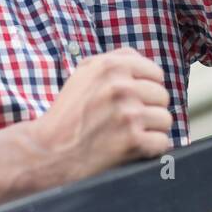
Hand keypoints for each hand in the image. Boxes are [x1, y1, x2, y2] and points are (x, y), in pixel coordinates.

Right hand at [22, 47, 172, 184]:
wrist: (47, 150)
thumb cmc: (68, 113)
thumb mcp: (84, 73)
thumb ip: (116, 60)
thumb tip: (148, 65)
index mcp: (111, 66)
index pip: (155, 74)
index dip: (146, 89)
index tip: (131, 101)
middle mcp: (121, 87)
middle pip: (162, 97)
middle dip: (148, 110)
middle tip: (126, 121)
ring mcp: (128, 114)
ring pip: (165, 120)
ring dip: (150, 130)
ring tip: (127, 135)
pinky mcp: (132, 141)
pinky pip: (161, 142)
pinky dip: (149, 149)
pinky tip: (130, 149)